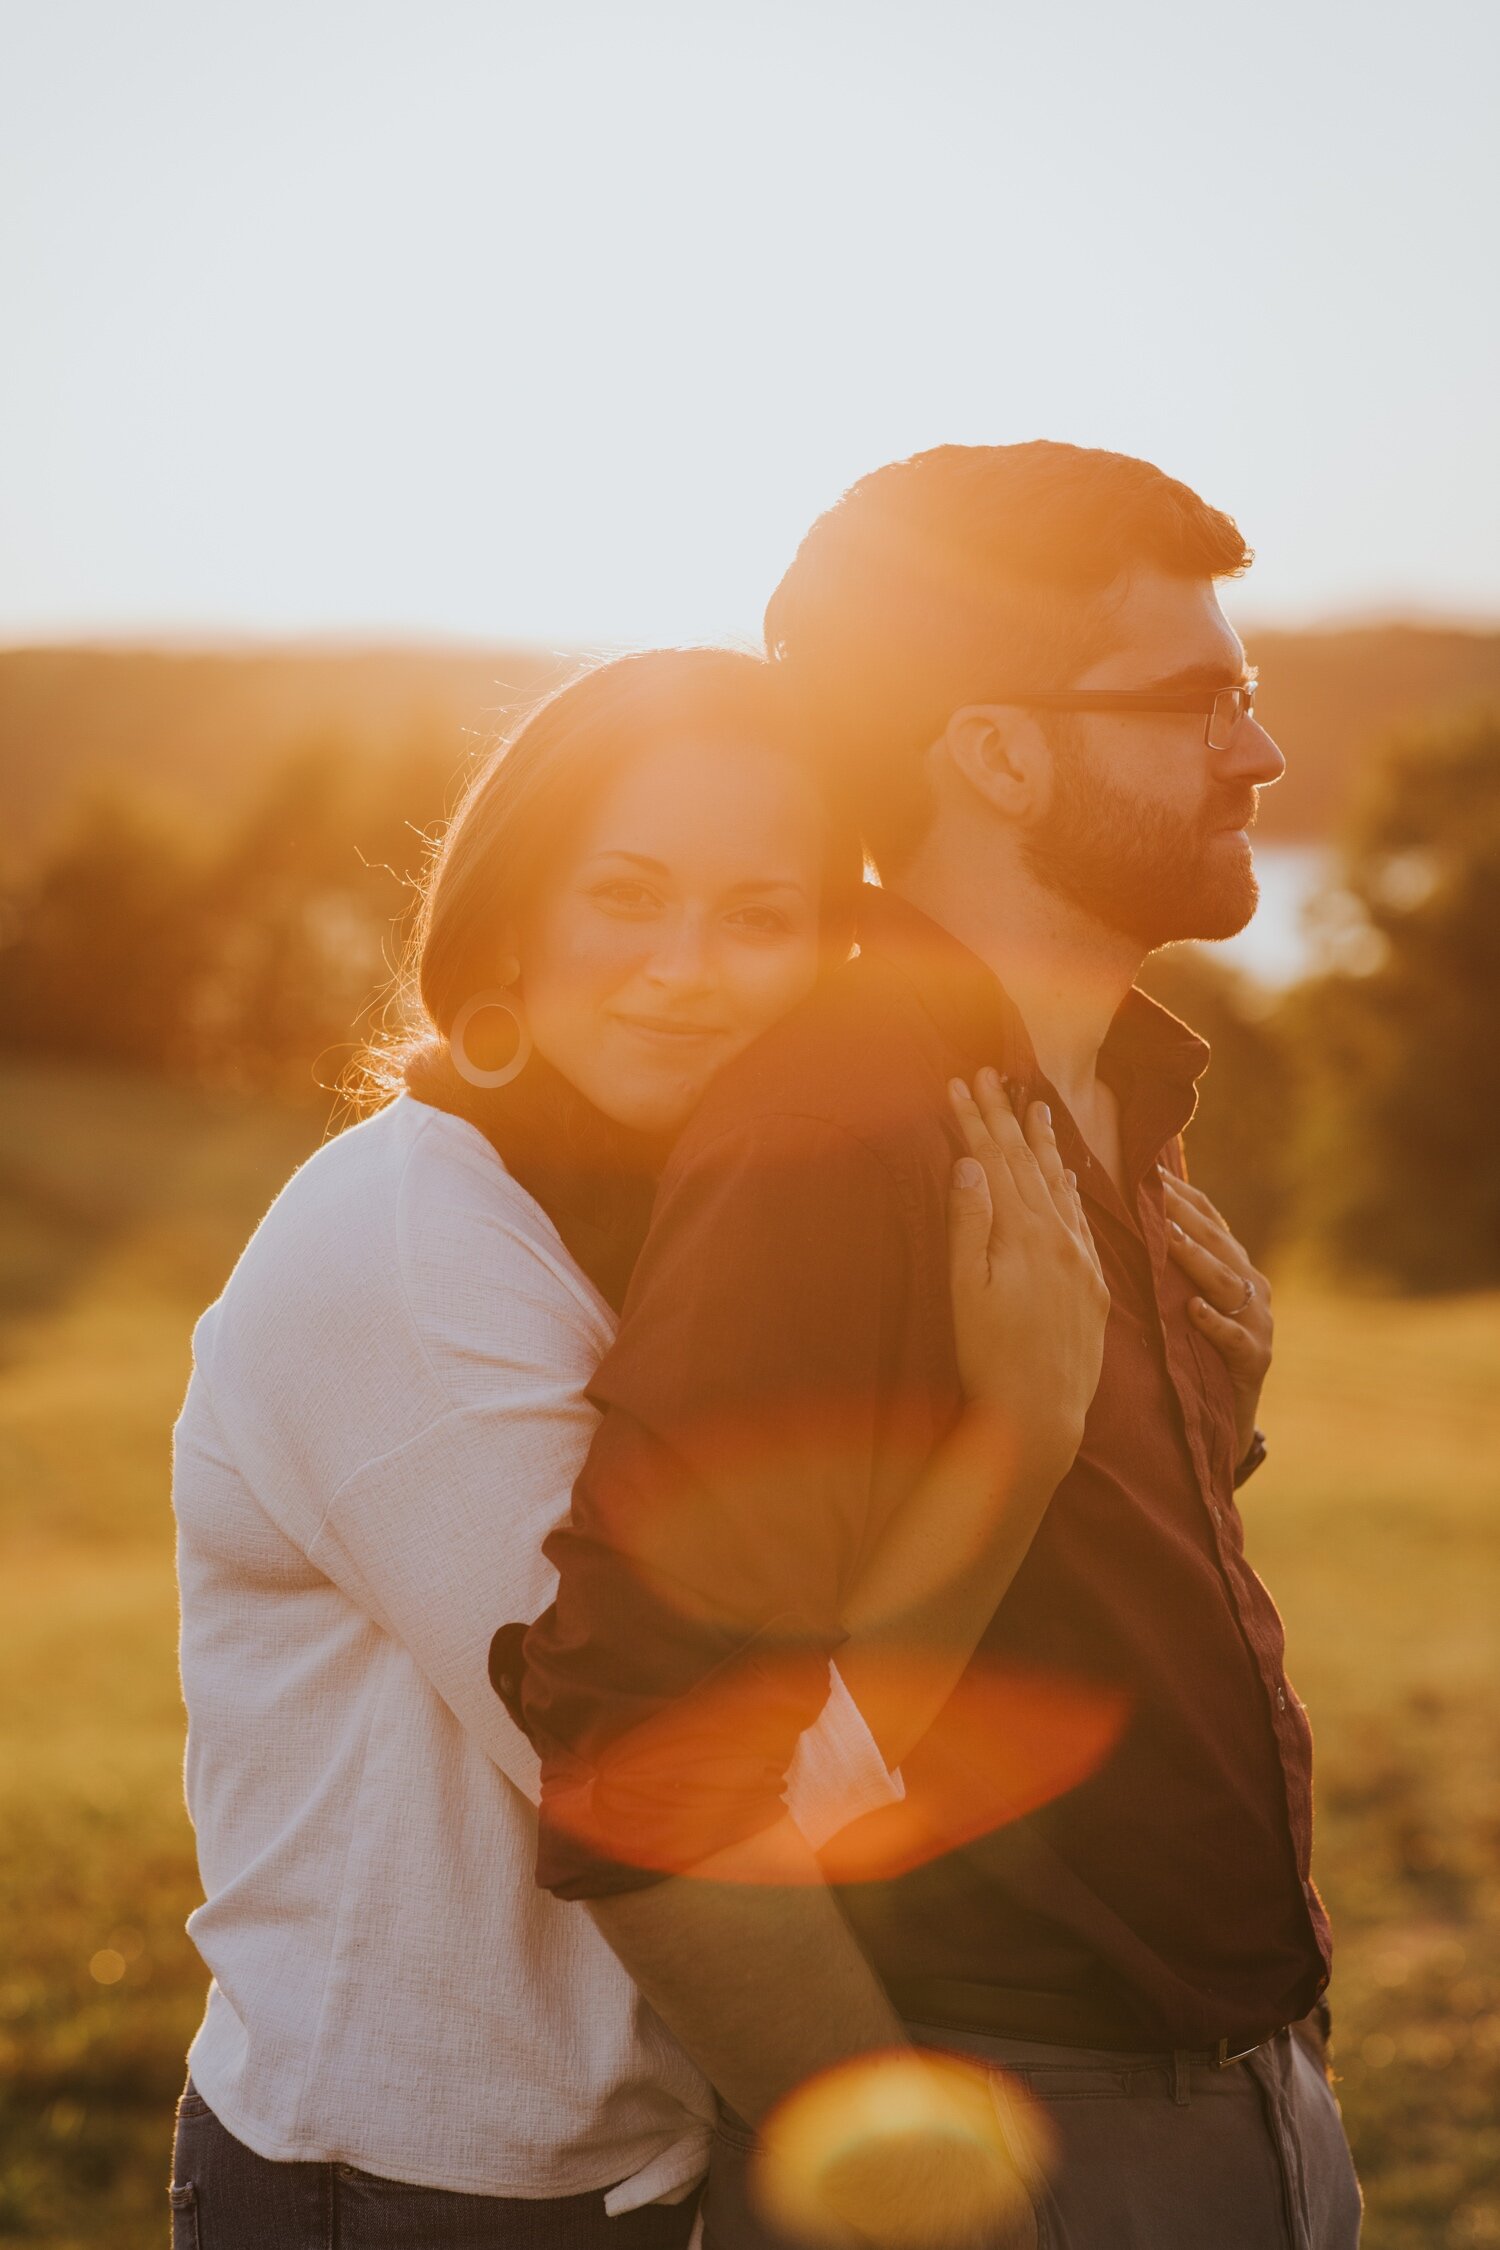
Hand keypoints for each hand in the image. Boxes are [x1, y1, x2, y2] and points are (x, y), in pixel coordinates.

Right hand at [948, 1069, 1109, 1490]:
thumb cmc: (989, 1357)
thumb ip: (969, 1221)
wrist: (1042, 1415)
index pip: (995, 1160)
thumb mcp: (965, 1289)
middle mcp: (1059, 1237)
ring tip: (1034, 1107)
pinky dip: (1070, 1188)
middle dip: (1005, 1117)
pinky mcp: (1094, 1285)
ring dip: (1043, 1144)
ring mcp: (1081, 1260)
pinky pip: (1082, 1220)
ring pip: (1059, 1185)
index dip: (975, 1120)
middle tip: (990, 1076)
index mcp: (1023, 1233)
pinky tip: (1066, 1173)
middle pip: (1026, 1163)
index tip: (959, 1083)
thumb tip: (970, 1162)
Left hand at [1159, 1170, 1272, 1468]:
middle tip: (1151, 1192)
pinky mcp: (1255, 1362)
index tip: (1146, 1170)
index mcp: (1232, 1265)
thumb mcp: (1178, 1301)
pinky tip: (1193, 1311)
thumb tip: (1117, 1211)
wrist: (1223, 1422)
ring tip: (1168, 1240)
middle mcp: (1250, 1286)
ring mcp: (1257, 1323)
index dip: (1181, 1194)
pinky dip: (1215, 1324)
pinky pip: (1236, 1340)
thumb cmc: (1193, 1352)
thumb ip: (1161, 1261)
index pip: (1208, 1218)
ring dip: (1197, 1260)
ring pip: (1227, 1283)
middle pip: (1217, 1241)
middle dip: (1184, 1216)